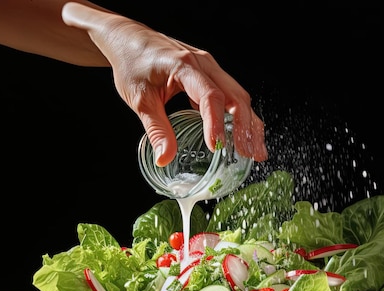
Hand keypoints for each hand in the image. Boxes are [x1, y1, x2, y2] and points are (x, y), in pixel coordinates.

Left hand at [61, 2, 266, 166]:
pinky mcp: (210, 75)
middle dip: (245, 128)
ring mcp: (210, 68)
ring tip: (254, 152)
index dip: (216, 123)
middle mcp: (204, 64)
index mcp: (184, 65)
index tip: (217, 147)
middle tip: (248, 155)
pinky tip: (244, 137)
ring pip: (239, 97)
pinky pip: (231, 96)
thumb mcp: (139, 100)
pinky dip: (240, 118)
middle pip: (236, 96)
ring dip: (249, 125)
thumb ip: (156, 130)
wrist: (128, 39)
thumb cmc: (132, 63)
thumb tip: (164, 159)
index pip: (210, 96)